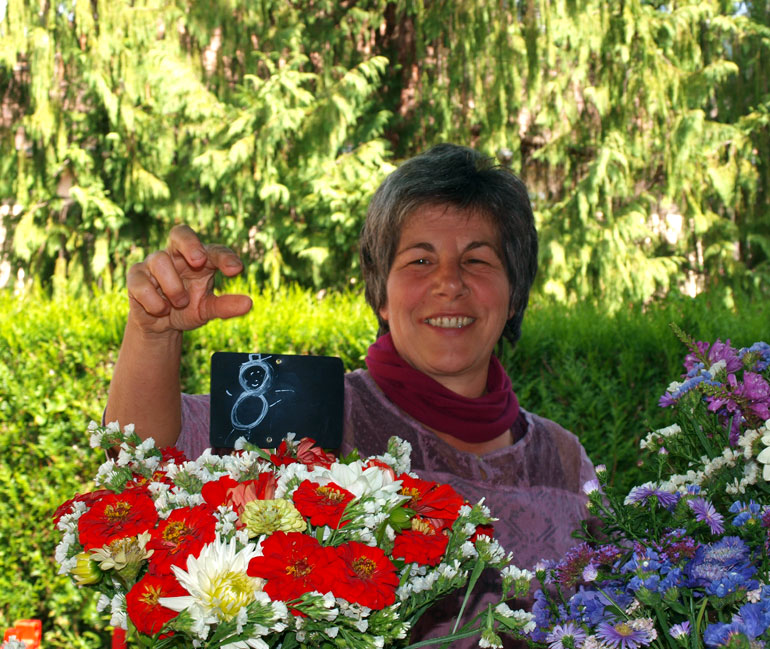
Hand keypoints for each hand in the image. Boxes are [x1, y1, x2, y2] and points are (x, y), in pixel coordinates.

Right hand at [126, 224, 252, 333]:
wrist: (160, 326)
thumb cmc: (188, 309)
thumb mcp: (208, 310)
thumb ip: (225, 306)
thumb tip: (249, 303)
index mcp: (200, 259)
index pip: (214, 250)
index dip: (225, 257)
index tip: (236, 270)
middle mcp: (176, 255)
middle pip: (180, 232)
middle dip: (190, 243)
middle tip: (199, 261)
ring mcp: (153, 263)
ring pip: (160, 261)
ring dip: (173, 286)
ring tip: (180, 303)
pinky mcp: (135, 276)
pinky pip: (141, 283)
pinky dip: (154, 300)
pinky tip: (161, 309)